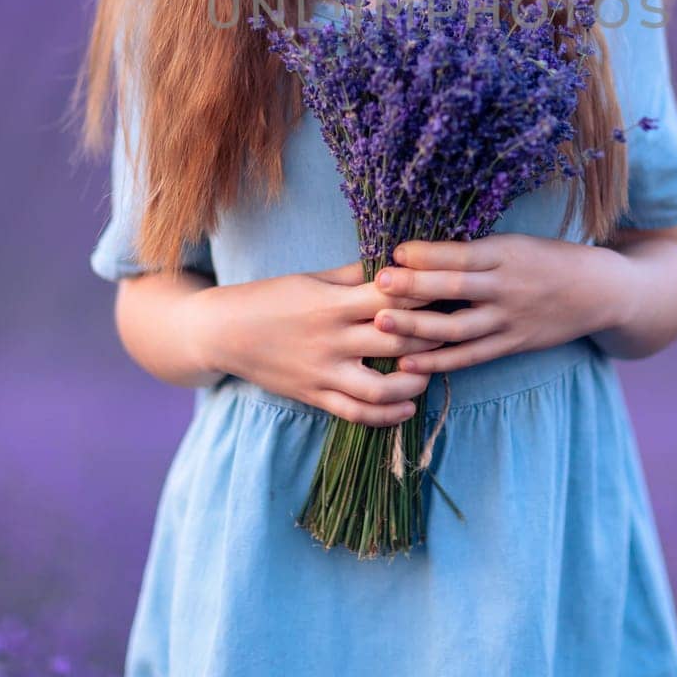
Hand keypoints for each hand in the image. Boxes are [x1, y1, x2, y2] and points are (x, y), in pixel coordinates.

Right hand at [191, 259, 446, 426]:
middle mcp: (330, 340)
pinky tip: (409, 406)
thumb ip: (355, 275)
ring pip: (381, 388)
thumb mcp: (312, 278)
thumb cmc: (271, 297)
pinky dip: (388, 415)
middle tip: (454, 330)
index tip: (449, 289)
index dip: (425, 294)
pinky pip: (357, 413)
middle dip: (431, 337)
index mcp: (332, 303)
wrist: (222, 332)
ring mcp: (322, 372)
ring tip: (431, 369)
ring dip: (415, 382)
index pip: (391, 298)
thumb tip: (398, 261)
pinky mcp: (314, 396)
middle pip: (396, 342)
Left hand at [371, 232, 624, 374]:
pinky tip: (408, 362)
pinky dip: (439, 361)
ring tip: (380, 324)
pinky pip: (470, 356)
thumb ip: (474, 250)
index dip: (428, 253)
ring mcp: (509, 319)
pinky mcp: (512, 344)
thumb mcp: (514, 243)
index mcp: (506, 252)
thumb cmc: (546, 259)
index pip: (461, 254)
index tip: (395, 251)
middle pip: (454, 289)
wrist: (599, 291)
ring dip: (417, 327)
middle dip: (415, 287)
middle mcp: (506, 286)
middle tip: (378, 284)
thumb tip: (417, 252)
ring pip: (457, 328)